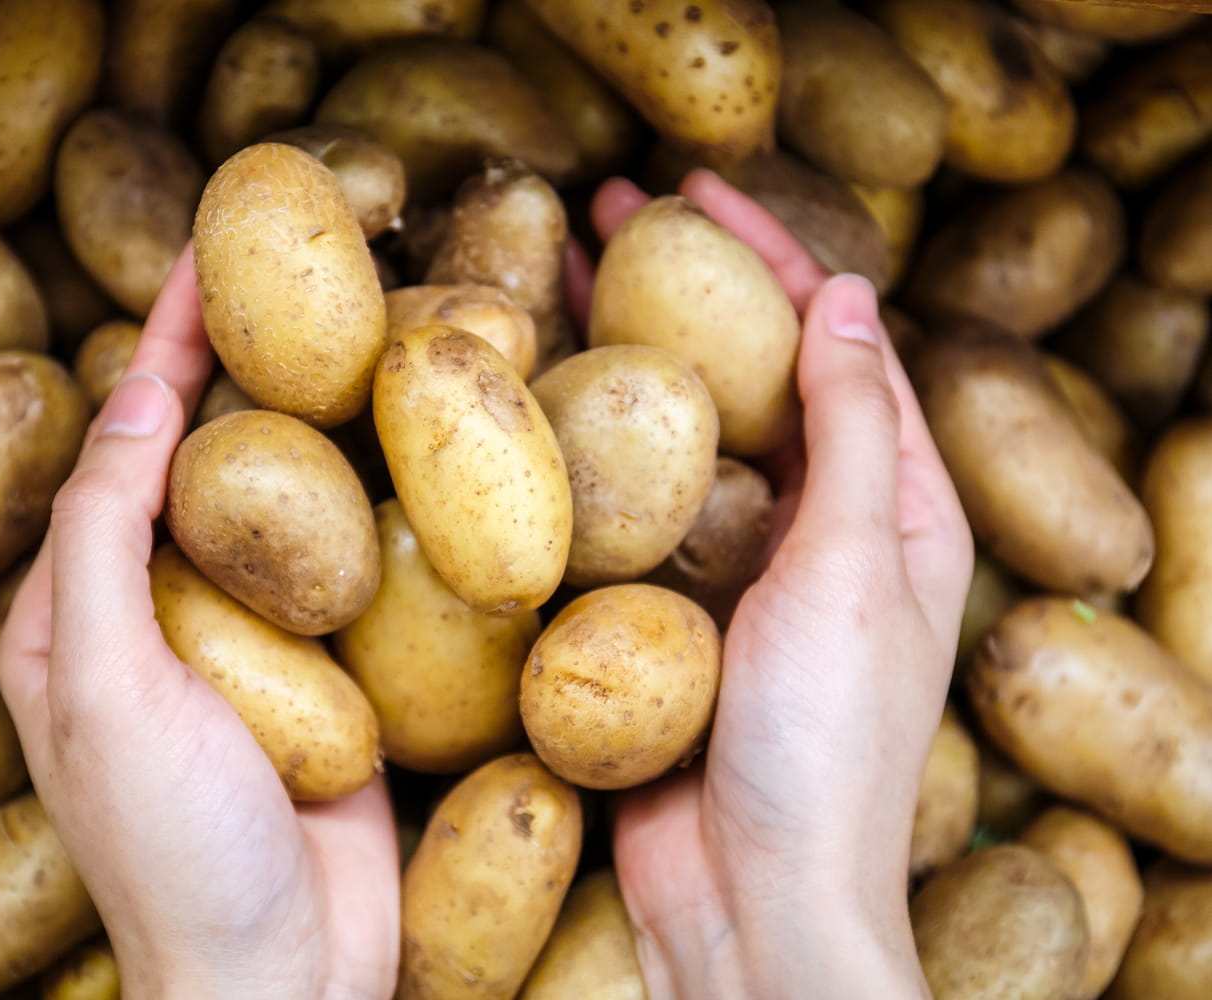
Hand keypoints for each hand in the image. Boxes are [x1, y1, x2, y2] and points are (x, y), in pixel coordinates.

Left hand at [0, 247, 398, 999]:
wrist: (285, 984)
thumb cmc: (175, 854)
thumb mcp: (107, 688)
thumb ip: (106, 543)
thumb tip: (133, 399)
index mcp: (85, 613)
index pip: (121, 445)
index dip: (160, 344)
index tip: (208, 252)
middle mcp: (169, 616)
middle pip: (211, 461)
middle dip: (252, 364)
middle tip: (313, 269)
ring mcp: (260, 649)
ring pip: (295, 509)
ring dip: (330, 424)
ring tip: (381, 333)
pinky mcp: (339, 680)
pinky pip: (360, 574)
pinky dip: (388, 508)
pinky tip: (428, 452)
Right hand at [568, 172, 971, 997]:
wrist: (753, 907)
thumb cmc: (826, 747)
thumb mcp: (858, 566)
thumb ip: (852, 429)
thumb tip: (849, 291)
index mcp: (890, 509)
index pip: (835, 346)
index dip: (773, 255)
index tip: (698, 191)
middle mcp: (813, 534)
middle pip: (744, 380)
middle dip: (681, 292)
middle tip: (601, 218)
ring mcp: (730, 581)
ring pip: (673, 441)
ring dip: (619, 364)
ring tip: (551, 290)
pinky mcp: (659, 626)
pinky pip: (620, 518)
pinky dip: (580, 459)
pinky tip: (524, 419)